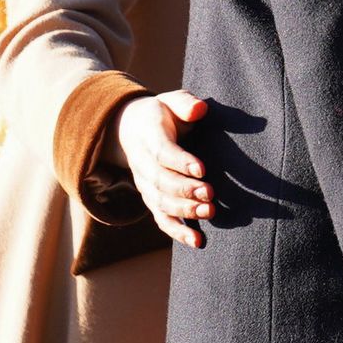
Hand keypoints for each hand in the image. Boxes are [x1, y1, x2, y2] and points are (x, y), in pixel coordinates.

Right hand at [117, 90, 211, 249]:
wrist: (132, 130)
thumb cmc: (162, 114)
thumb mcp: (171, 100)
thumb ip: (185, 103)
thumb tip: (199, 110)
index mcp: (149, 137)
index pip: (162, 152)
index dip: (181, 162)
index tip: (202, 169)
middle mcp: (143, 164)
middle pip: (161, 182)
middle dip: (186, 190)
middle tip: (210, 194)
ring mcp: (146, 185)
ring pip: (161, 203)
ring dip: (185, 211)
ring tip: (209, 212)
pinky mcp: (152, 200)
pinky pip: (162, 220)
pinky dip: (178, 232)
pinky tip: (198, 241)